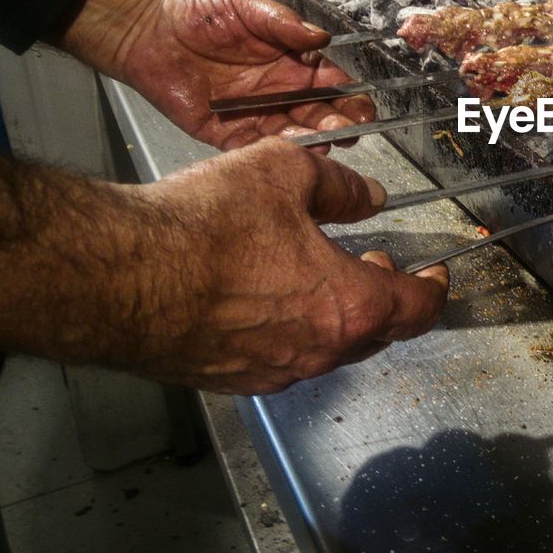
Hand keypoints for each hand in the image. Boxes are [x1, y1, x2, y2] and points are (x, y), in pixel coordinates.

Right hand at [0, 139, 448, 393]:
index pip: (416, 308)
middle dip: (385, 298)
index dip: (433, 288)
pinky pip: (279, 358)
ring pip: (326, 347)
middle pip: (376, 333)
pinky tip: (266, 297)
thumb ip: (338, 186)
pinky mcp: (229, 379)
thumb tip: (367, 195)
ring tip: (320, 272)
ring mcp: (272, 372)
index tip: (435, 273)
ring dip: (336, 313)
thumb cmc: (204, 228)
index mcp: (348, 305)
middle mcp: (317, 351)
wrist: (117, 278)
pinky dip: (290, 329)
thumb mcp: (285, 173)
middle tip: (379, 263)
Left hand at [59, 0, 374, 149]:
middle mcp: (280, 90)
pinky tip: (293, 151)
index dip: (348, 94)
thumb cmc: (196, 13)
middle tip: (351, 130)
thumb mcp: (244, 6)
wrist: (146, 32)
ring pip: (295, 133)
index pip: (329, 82)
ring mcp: (256, 113)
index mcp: (290, 61)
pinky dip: (277, 152)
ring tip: (330, 142)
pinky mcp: (229, 133)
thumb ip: (283, 23)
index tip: (361, 104)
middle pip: (319, 112)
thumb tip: (322, 35)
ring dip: (315, 139)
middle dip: (340, 122)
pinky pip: (258, 147)